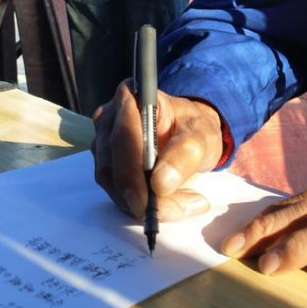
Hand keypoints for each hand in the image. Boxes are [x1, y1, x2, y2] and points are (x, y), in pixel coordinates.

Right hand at [92, 81, 223, 220]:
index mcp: (132, 97)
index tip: (147, 200)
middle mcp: (110, 118)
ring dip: (144, 204)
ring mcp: (104, 144)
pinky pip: (117, 194)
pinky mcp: (107, 166)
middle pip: (112, 165)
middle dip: (142, 195)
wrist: (190, 136)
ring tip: (182, 204)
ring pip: (112, 184)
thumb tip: (161, 183)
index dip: (131, 171)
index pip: (123, 136)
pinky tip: (169, 203)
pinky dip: (142, 205)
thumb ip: (185, 153)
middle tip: (176, 210)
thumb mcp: (202, 136)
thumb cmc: (194, 129)